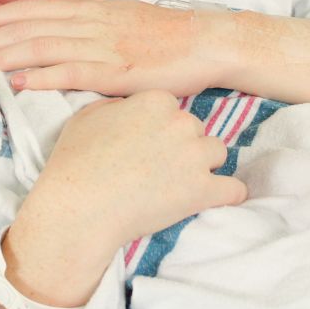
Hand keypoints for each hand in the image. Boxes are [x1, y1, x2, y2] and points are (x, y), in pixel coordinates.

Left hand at [0, 0, 223, 96]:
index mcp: (93, 9)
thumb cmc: (168, 35)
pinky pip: (72, 73)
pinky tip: (18, 84)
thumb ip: (91, 23)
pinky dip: (42, 77)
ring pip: (43, 47)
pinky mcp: (118, 71)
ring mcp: (104, 46)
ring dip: (4, 57)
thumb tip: (60, 27)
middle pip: (30, 27)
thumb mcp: (123, 19)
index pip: (36, 9)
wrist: (208, 42)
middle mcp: (92, 23)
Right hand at [15, 90, 247, 257]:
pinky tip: (214, 198)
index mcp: (156, 100)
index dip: (160, 127)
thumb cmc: (75, 162)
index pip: (172, 108)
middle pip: (196, 129)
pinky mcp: (203, 190)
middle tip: (159, 167)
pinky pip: (233, 189)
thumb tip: (128, 108)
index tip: (148, 144)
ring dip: (203, 165)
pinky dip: (226, 194)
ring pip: (217, 153)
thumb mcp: (88, 116)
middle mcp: (181, 122)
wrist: (79, 208)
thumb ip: (117, 106)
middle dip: (182, 145)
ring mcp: (194, 157)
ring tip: (180, 183)